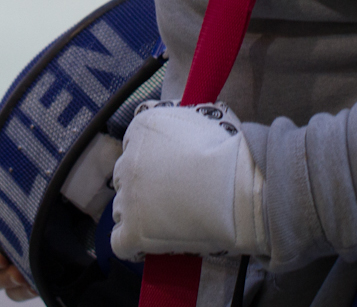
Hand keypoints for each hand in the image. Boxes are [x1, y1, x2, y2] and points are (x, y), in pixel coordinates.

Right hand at [0, 188, 36, 300]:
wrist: (41, 191)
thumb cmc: (15, 185)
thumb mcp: (2, 184)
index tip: (2, 258)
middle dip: (0, 276)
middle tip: (18, 273)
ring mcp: (3, 264)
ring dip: (12, 284)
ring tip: (29, 280)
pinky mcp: (21, 273)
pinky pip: (16, 291)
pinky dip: (25, 290)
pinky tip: (37, 286)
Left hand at [109, 101, 268, 261]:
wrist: (236, 188)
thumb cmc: (229, 152)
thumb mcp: (207, 113)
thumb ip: (181, 118)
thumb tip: (176, 121)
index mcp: (143, 128)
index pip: (133, 143)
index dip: (152, 157)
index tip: (170, 167)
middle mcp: (128, 160)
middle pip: (125, 175)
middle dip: (144, 184)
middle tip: (172, 192)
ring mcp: (128, 197)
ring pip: (122, 208)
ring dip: (139, 212)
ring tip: (169, 218)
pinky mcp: (132, 231)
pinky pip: (119, 242)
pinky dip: (133, 243)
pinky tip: (151, 241)